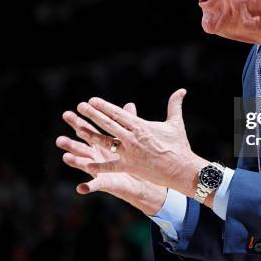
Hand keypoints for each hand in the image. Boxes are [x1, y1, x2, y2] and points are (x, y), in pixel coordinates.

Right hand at [57, 102, 166, 215]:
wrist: (139, 179)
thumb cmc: (131, 157)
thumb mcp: (128, 138)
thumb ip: (126, 121)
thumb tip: (130, 104)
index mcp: (101, 143)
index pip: (87, 131)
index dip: (77, 123)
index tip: (67, 114)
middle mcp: (96, 156)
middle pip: (80, 147)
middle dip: (69, 143)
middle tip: (58, 139)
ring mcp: (99, 169)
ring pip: (84, 165)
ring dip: (75, 162)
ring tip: (65, 158)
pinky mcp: (105, 182)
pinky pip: (96, 185)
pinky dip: (88, 187)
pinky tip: (80, 188)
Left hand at [73, 89, 208, 196]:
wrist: (182, 169)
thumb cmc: (179, 145)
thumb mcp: (175, 123)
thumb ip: (175, 105)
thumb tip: (182, 90)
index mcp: (141, 126)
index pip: (119, 114)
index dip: (104, 107)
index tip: (92, 100)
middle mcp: (132, 138)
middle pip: (109, 124)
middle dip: (93, 114)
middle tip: (80, 106)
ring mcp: (130, 153)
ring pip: (106, 142)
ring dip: (90, 134)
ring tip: (77, 128)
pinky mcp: (130, 167)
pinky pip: (111, 167)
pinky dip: (99, 167)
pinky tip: (86, 165)